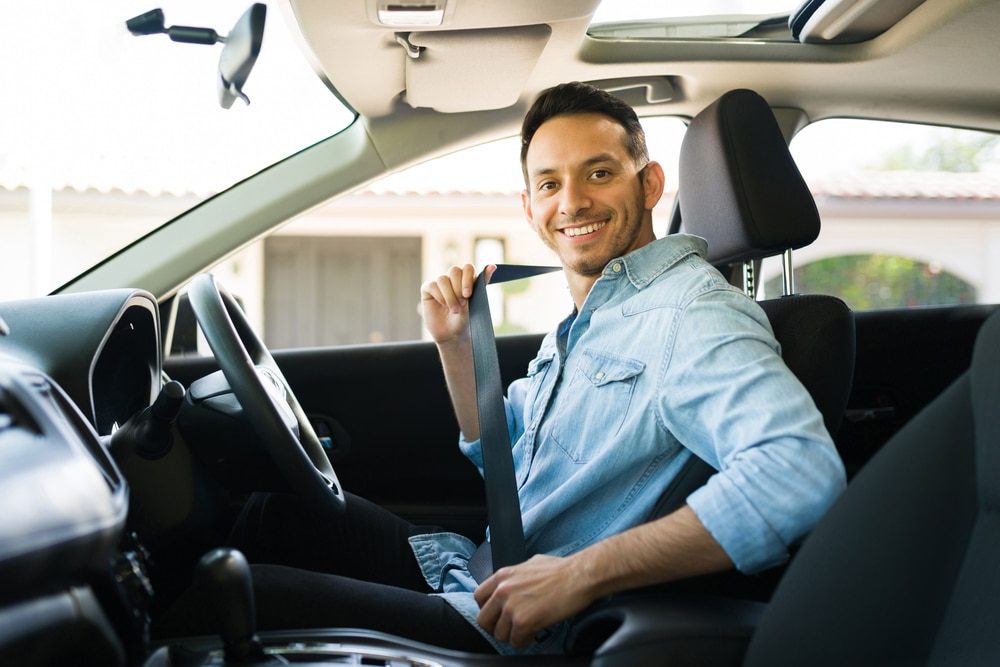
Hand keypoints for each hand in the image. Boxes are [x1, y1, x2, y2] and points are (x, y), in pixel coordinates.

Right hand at [420, 264, 495, 344]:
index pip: (467, 268)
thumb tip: (493, 266)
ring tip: (454, 309)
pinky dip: (439, 296)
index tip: (468, 295)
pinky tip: (442, 305)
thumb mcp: (476, 300)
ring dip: (449, 296)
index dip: (467, 279)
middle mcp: (452, 279)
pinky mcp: (428, 289)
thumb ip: (482, 282)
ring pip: (443, 279)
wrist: (453, 334)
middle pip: (454, 270)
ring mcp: (440, 283)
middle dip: (458, 288)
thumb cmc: (466, 318)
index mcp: (466, 279)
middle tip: (462, 303)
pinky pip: (432, 285)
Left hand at [474, 554, 596, 647]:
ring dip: (512, 635)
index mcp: (503, 576)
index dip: (488, 609)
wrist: (578, 576)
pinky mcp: (523, 621)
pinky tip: (534, 633)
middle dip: (496, 626)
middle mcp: (502, 590)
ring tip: (525, 630)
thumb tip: (516, 583)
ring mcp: (511, 607)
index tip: (497, 614)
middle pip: (483, 620)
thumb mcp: (530, 564)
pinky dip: (524, 640)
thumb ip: (516, 576)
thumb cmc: (561, 569)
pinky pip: (515, 641)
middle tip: (509, 627)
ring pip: (499, 634)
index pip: (478, 597)